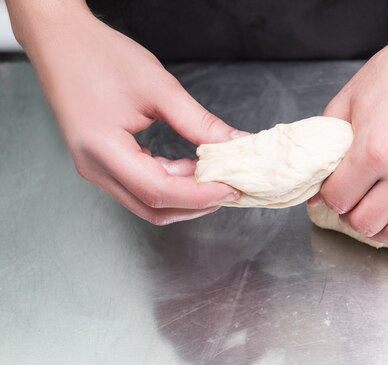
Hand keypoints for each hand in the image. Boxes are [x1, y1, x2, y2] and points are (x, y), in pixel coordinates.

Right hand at [22, 8, 242, 224]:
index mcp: (103, 150)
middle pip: (153, 208)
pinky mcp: (102, 164)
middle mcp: (95, 168)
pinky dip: (170, 183)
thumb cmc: (99, 56)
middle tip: (230, 187)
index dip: (200, 196)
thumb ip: (199, 122)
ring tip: (214, 176)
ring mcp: (96, 169)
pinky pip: (140, 187)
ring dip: (185, 196)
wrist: (61, 40)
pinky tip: (191, 167)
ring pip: (148, 203)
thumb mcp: (159, 88)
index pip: (159, 192)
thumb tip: (234, 143)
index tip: (232, 187)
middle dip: (196, 204)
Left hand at [311, 7, 387, 249]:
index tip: (334, 186)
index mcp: (374, 150)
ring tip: (379, 209)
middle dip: (351, 213)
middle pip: (365, 222)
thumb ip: (326, 146)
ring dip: (381, 227)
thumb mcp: (347, 101)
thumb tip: (316, 188)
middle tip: (353, 198)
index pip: (338, 199)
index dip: (329, 194)